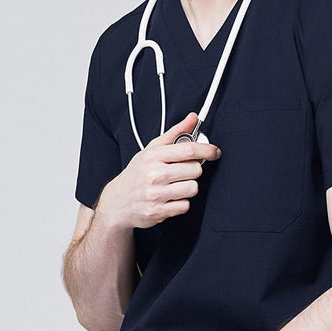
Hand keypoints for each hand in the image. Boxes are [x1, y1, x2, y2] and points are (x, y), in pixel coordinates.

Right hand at [94, 113, 220, 230]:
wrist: (117, 202)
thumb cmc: (137, 174)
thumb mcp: (151, 150)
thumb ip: (174, 134)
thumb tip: (192, 118)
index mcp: (153, 156)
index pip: (188, 149)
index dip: (206, 150)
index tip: (214, 152)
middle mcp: (154, 174)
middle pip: (195, 170)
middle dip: (193, 171)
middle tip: (183, 173)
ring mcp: (155, 194)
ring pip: (192, 188)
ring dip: (188, 188)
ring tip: (175, 187)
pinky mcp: (158, 212)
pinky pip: (185, 206)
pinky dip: (180, 203)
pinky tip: (169, 199)